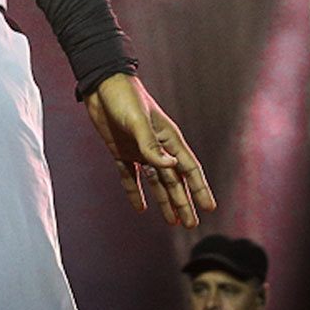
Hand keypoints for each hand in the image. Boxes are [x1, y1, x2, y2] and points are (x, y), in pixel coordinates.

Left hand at [84, 73, 215, 227]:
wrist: (99, 83)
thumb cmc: (123, 96)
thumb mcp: (137, 120)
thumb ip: (151, 145)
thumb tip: (170, 166)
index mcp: (168, 138)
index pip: (189, 169)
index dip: (199, 188)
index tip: (210, 208)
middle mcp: (157, 146)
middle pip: (174, 180)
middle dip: (183, 202)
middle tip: (191, 225)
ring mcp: (139, 149)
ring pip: (156, 181)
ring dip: (165, 200)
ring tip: (173, 221)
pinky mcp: (120, 150)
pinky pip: (130, 176)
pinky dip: (136, 191)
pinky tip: (141, 208)